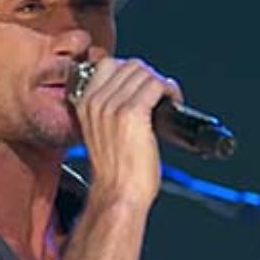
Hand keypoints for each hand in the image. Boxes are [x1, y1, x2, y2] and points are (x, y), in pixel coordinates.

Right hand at [72, 57, 182, 207]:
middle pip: (129, 66)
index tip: (144, 85)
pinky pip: (156, 85)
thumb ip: (109, 111)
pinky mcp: (133, 114)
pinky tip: (174, 100)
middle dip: (150, 76)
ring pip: (144, 73)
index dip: (132, 72)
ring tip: (169, 98)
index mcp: (85, 103)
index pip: (108, 65)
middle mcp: (96, 102)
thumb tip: (135, 94)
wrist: (118, 194)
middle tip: (161, 93)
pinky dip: (169, 89)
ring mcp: (113, 106)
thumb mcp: (101, 134)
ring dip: (161, 82)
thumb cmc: (115, 173)